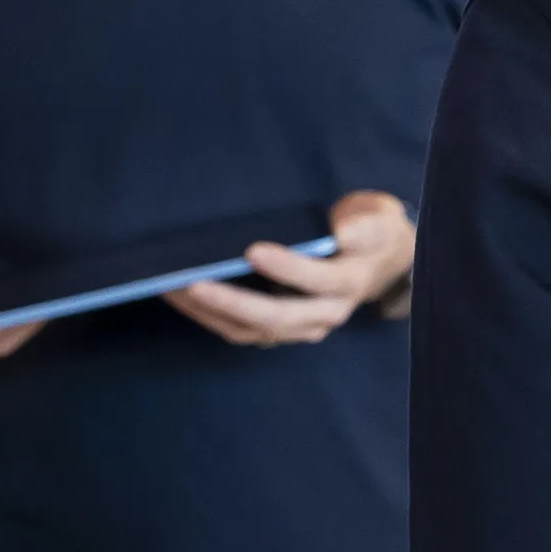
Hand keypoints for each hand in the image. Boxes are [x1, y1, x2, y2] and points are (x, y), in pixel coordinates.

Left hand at [165, 189, 413, 346]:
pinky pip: (239, 330)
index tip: (253, 249)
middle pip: (276, 318)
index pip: (317, 279)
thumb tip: (342, 232)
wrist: (376, 262)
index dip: (287, 268)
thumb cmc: (369, 231)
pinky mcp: (277, 331)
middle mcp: (324, 314)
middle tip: (194, 282)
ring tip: (173, 289)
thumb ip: (363, 225)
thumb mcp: (377, 220)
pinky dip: (208, 316)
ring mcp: (299, 328)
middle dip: (232, 302)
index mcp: (348, 283)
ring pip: (251, 331)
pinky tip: (179, 295)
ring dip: (210, 313)